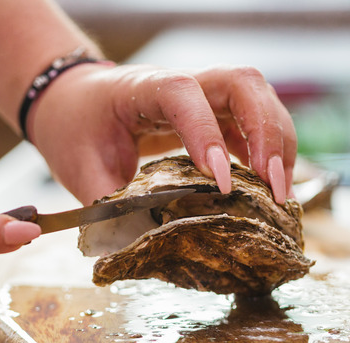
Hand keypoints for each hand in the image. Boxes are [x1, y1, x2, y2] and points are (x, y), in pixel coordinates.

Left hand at [29, 63, 296, 204]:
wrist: (68, 102)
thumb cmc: (73, 128)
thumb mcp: (80, 170)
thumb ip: (108, 207)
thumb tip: (131, 253)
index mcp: (141, 88)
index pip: (183, 95)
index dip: (206, 134)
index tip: (220, 184)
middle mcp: (179, 84)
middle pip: (241, 83)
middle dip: (266, 132)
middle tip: (274, 186)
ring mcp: (199, 94)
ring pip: (256, 98)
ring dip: (277, 142)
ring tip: (281, 193)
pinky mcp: (209, 112)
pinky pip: (249, 122)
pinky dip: (266, 150)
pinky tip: (269, 185)